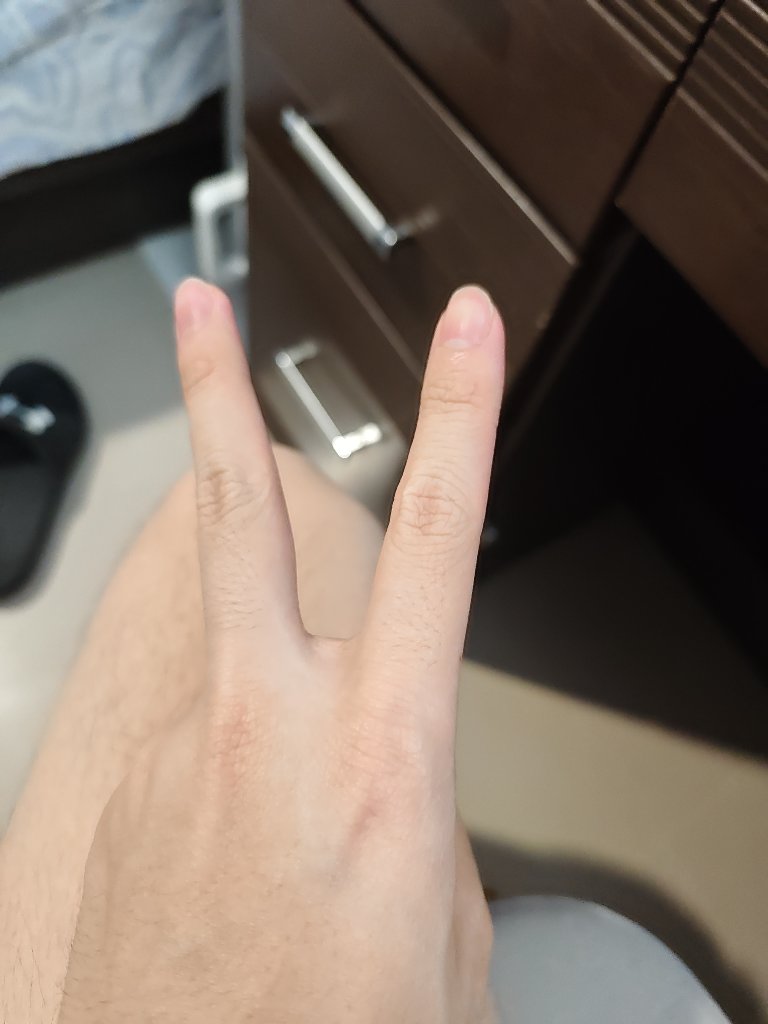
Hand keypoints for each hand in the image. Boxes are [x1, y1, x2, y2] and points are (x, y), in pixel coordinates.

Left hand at [58, 281, 504, 1022]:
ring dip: (249, 622)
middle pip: (236, 512)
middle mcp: (268, 726)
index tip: (467, 333)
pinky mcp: (126, 792)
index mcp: (382, 751)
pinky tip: (240, 841)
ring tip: (275, 736)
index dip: (459, 416)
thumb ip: (423, 823)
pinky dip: (232, 758)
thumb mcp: (446, 933)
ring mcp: (178, 753)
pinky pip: (197, 732)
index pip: (439, 536)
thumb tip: (395, 779)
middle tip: (203, 311)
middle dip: (215, 394)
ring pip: (218, 627)